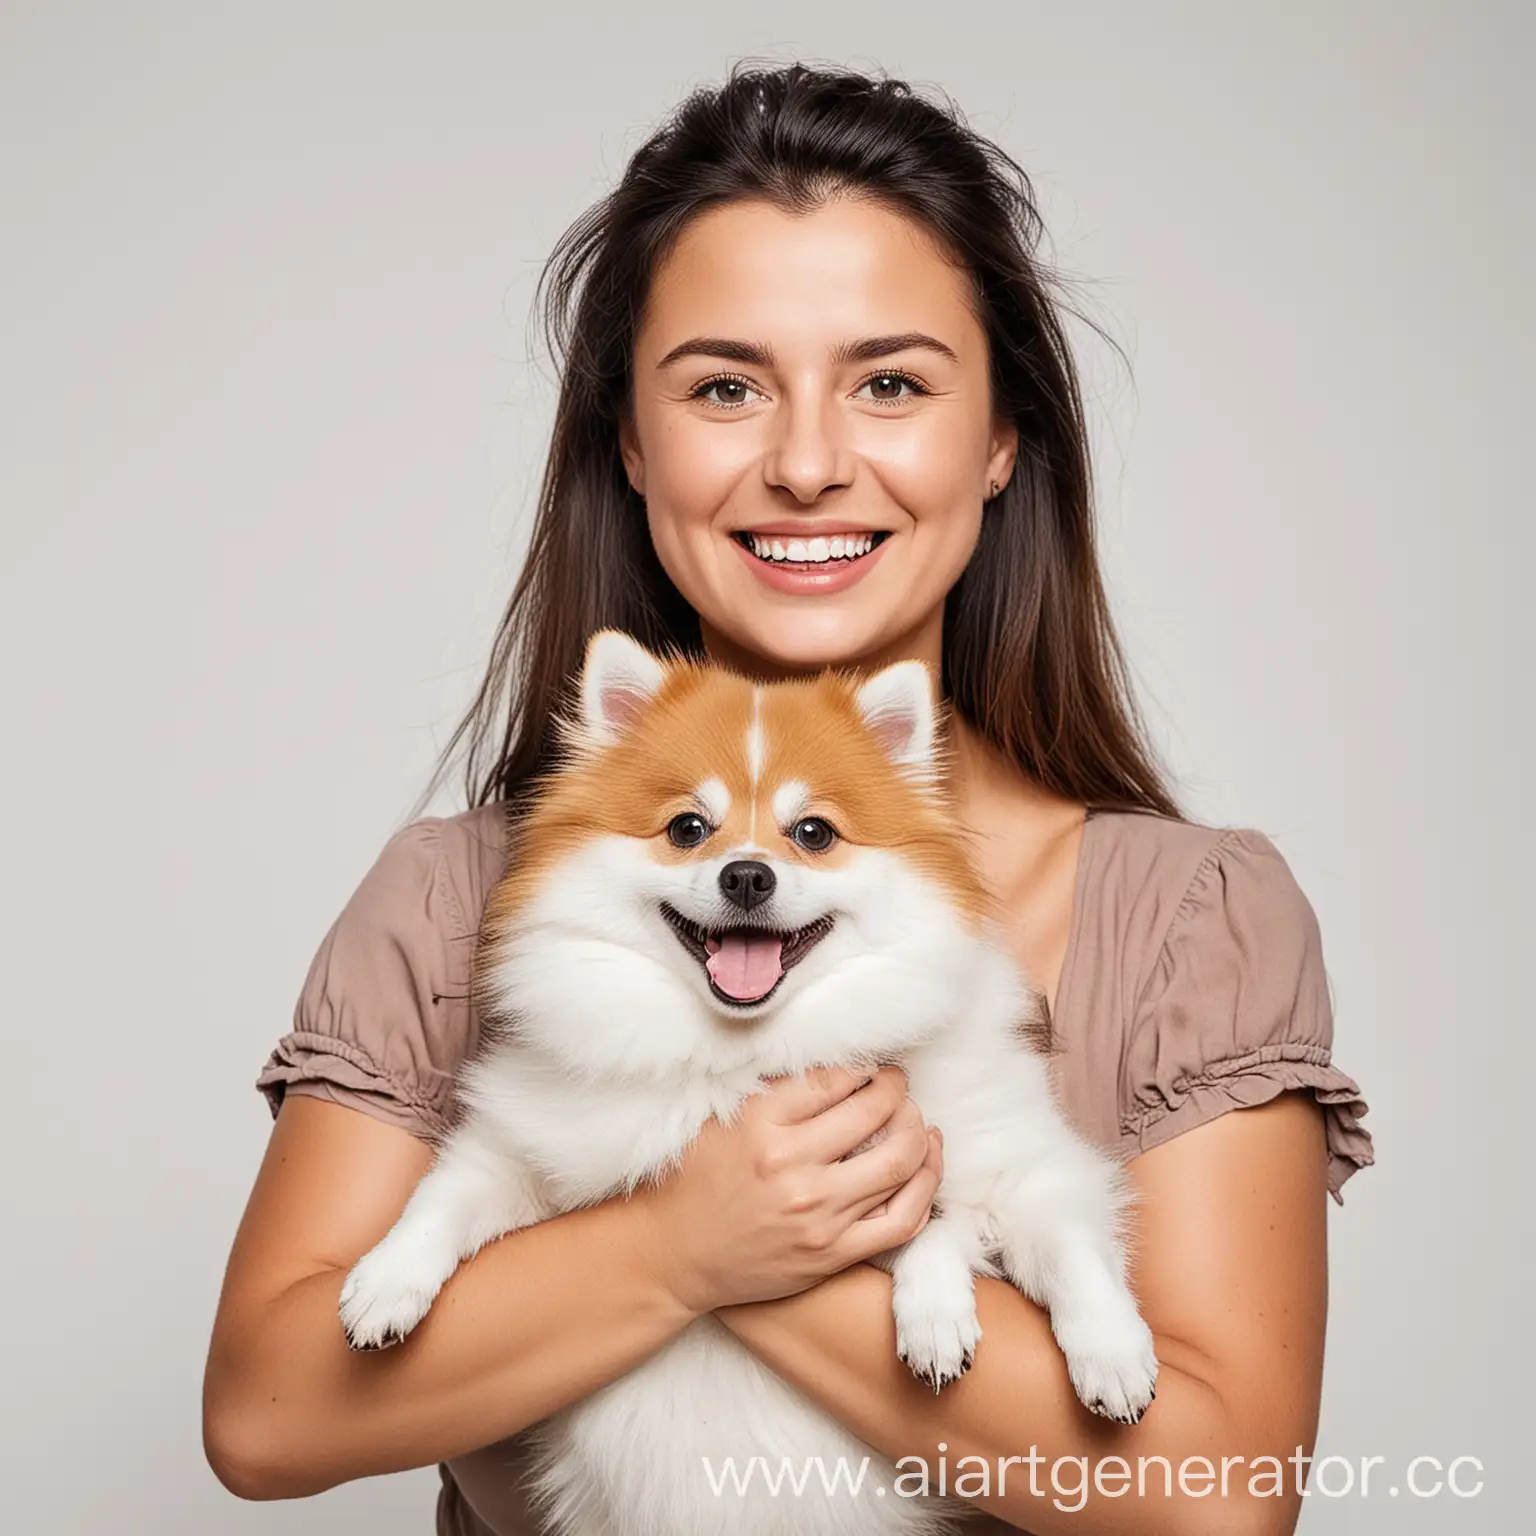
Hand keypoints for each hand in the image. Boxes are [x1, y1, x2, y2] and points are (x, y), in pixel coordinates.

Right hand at [629, 1065, 942, 1314]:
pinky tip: (926, 1162)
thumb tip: (830, 1062)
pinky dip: (925, 1186)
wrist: (675, 1255)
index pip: (833, 1080)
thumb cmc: (696, 1181)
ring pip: (898, 1163)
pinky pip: (902, 1219)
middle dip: (896, 1091)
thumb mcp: (721, 1118)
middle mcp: (792, 1168)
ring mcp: (817, 1215)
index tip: (867, 1066)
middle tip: (896, 1084)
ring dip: (917, 1131)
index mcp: (760, 1125)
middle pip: (873, 1114)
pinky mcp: (833, 1254)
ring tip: (914, 1118)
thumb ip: (771, 1090)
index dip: (861, 1068)